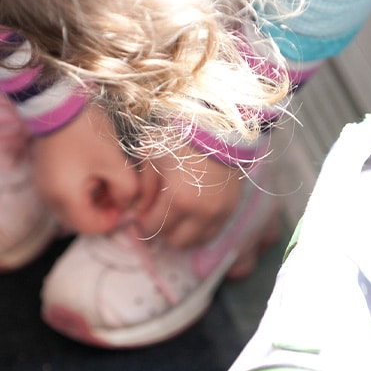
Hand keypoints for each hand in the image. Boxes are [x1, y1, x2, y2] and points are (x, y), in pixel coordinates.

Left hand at [31, 103, 243, 247]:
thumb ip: (145, 189)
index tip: (142, 215)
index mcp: (177, 199)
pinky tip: (192, 215)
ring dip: (183, 233)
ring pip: (196, 241)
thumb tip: (140, 210)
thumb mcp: (153, 158)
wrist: (219, 128)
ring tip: (177, 216)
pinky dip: (199, 229)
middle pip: (175, 241)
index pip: (154, 228)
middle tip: (159, 215)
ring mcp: (218, 213)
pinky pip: (212, 233)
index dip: (143, 224)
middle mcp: (200, 213)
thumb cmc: (181, 139)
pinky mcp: (231, 209)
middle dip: (163, 230)